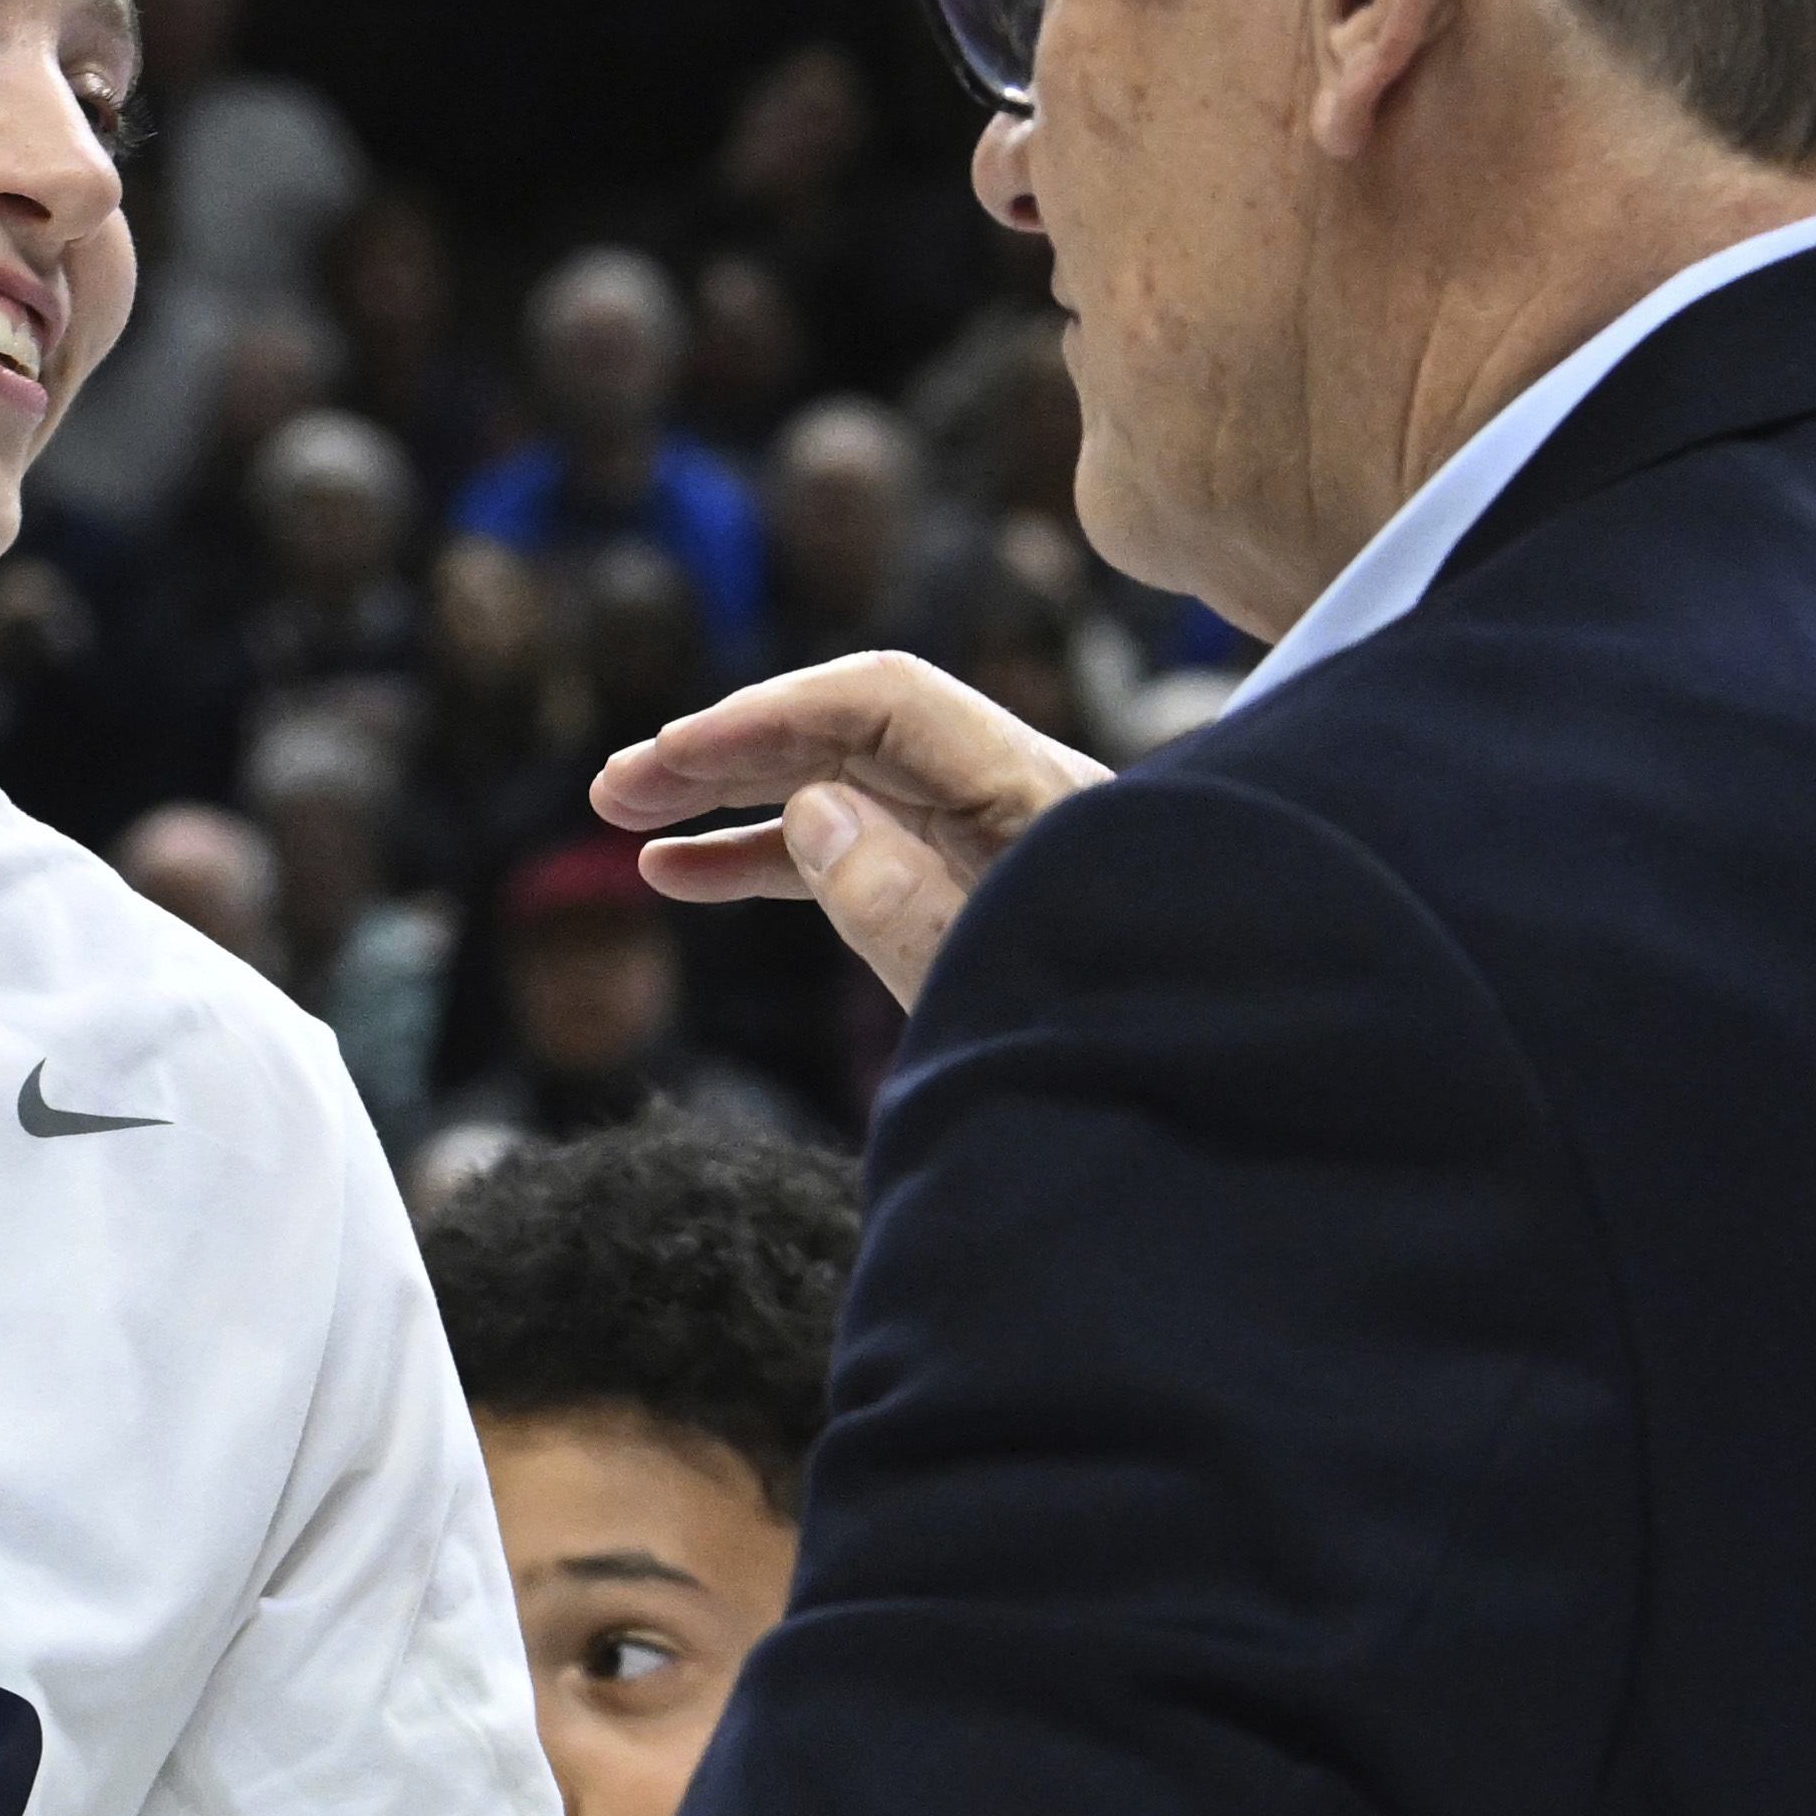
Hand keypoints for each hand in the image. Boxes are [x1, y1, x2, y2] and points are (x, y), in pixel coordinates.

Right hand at [592, 650, 1110, 1007]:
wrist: (1199, 1111)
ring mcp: (986, 844)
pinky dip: (766, 860)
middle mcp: (1010, 799)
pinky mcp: (963, 894)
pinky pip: (853, 855)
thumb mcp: (998, 985)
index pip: (883, 703)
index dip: (768, 718)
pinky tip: (679, 874)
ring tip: (624, 816)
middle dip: (728, 750)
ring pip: (838, 790)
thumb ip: (902, 900)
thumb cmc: (1116, 1044)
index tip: (673, 759)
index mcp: (1036, 796)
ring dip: (729, 799)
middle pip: (850, 733)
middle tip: (616, 788)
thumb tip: (811, 807)